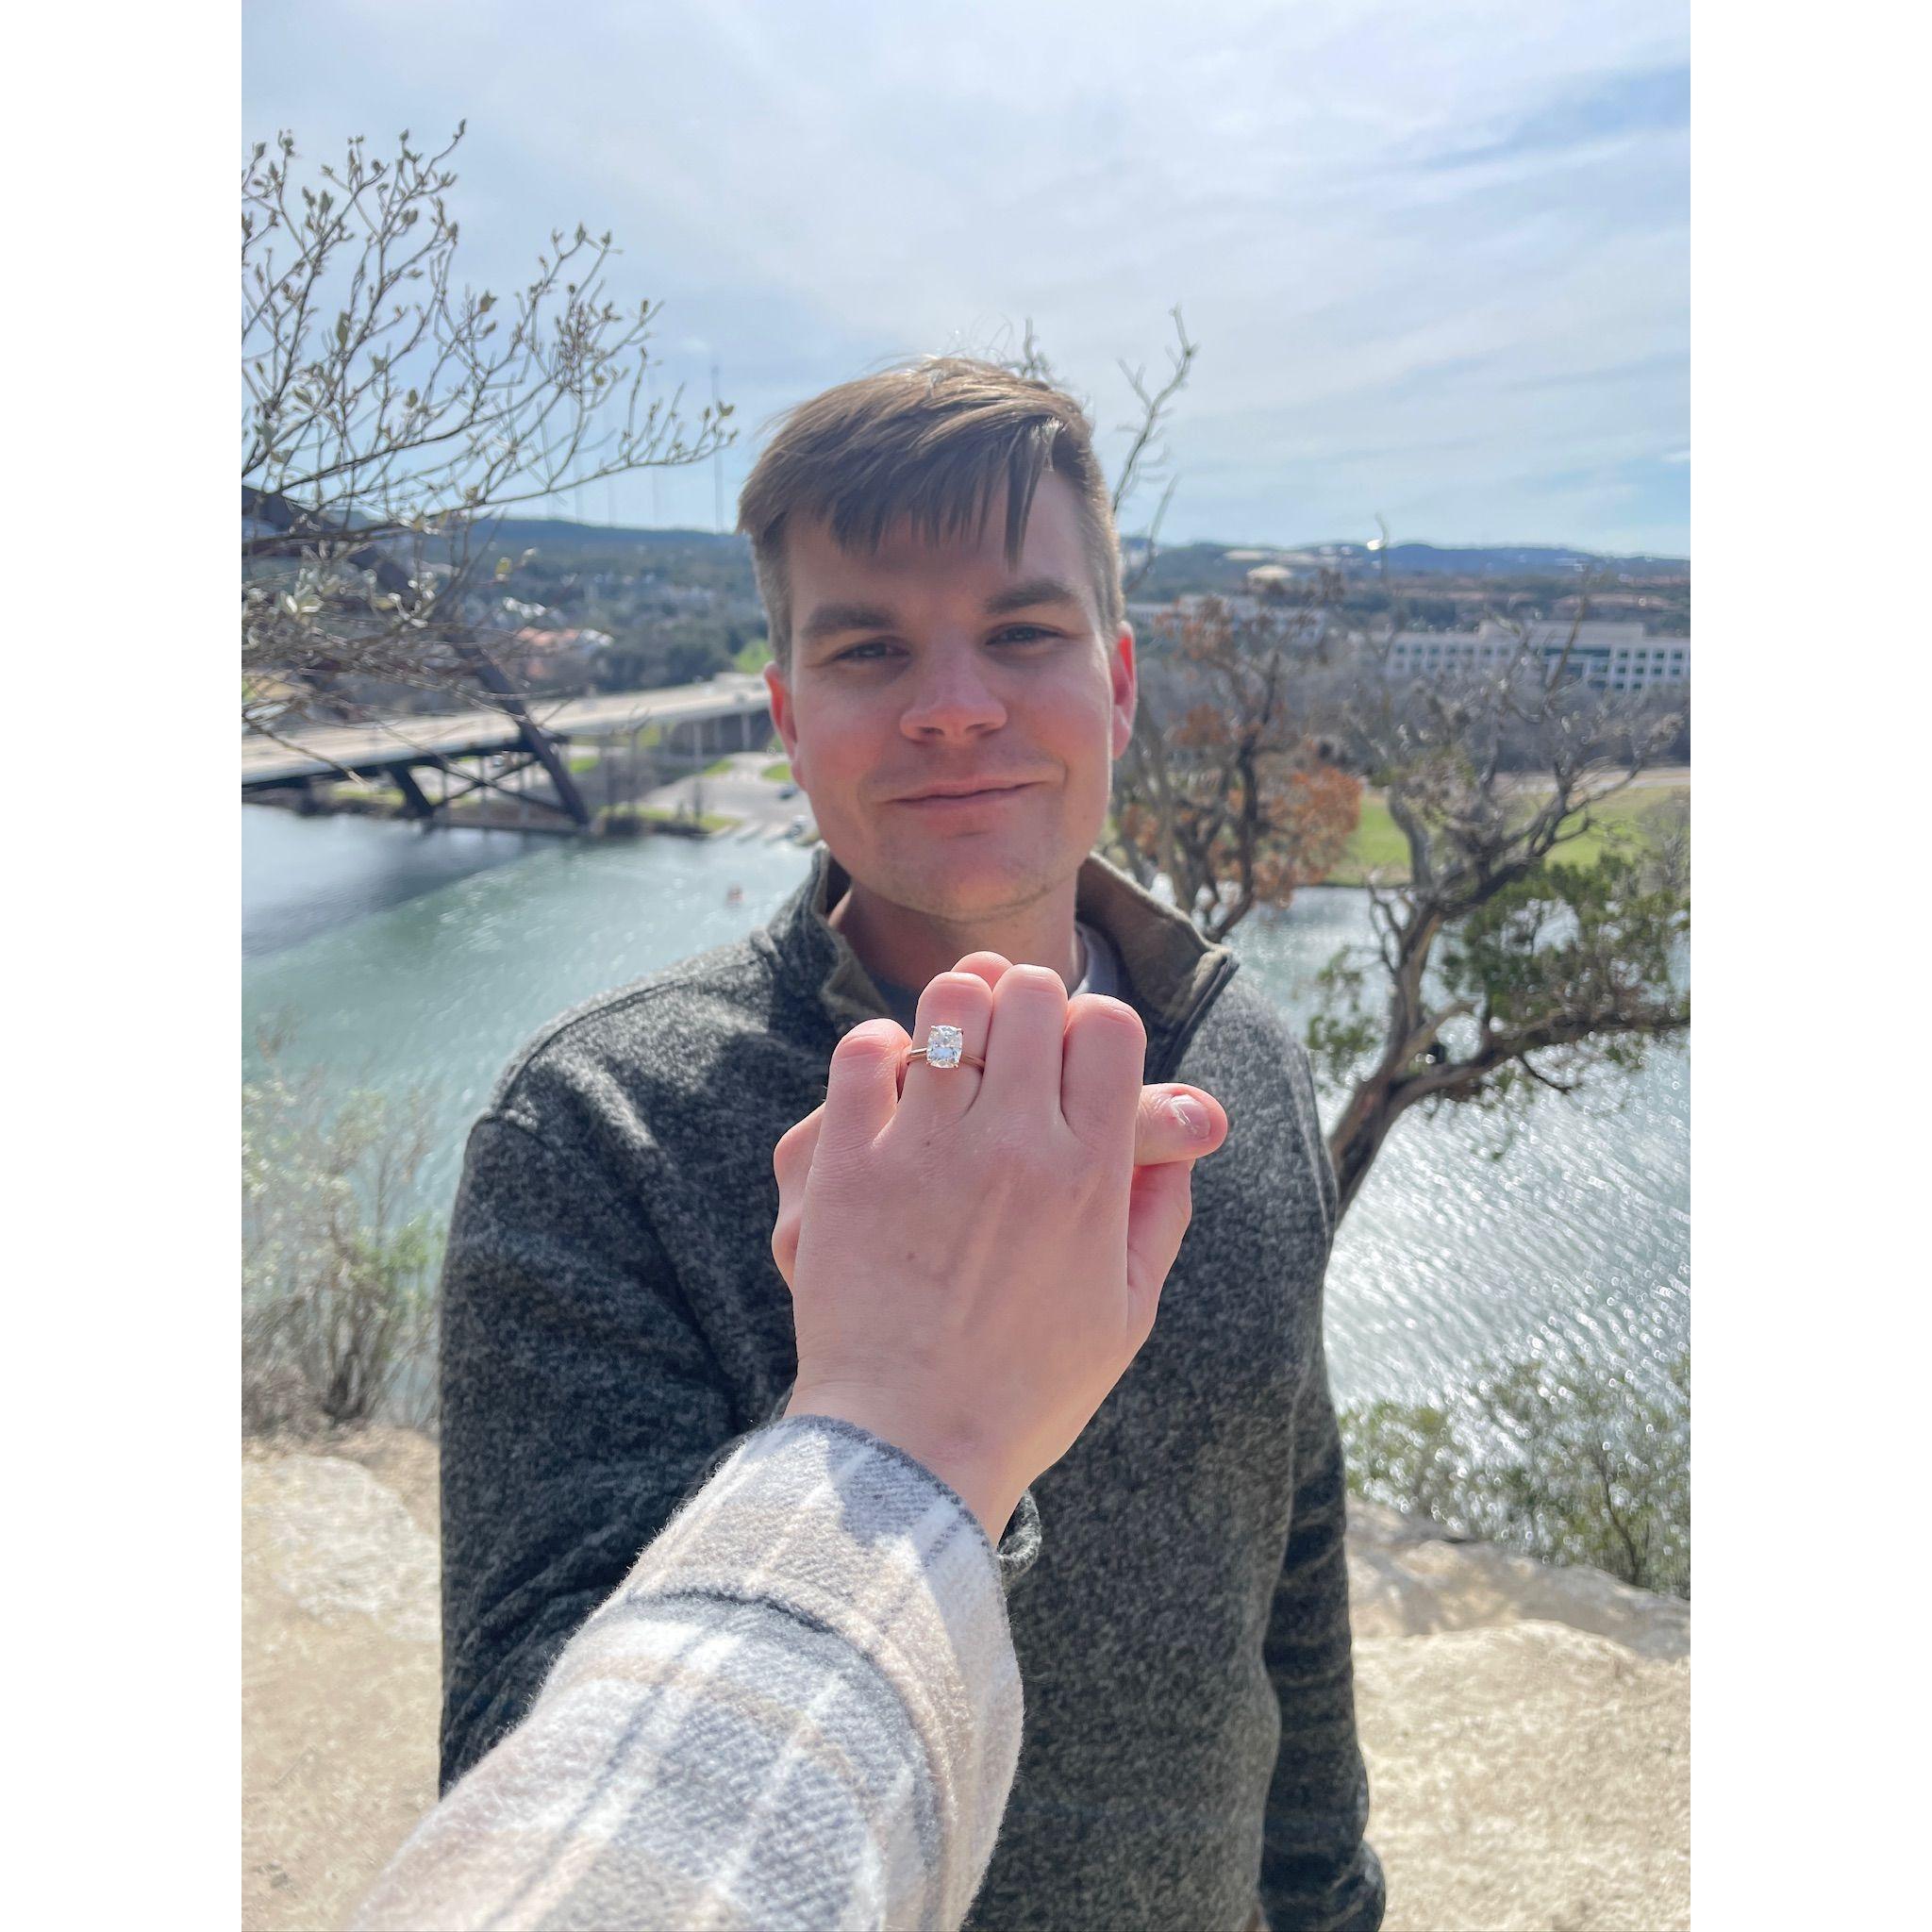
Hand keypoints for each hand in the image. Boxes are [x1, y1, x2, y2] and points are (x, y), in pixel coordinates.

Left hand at [774, 954, 1228, 1537]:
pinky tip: (889, 1078)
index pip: (1109, 1025)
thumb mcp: (1126, 1313)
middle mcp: (1015, 1148)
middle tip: (1008, 1045)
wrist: (910, 1448)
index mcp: (1091, 1176)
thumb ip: (1158, 1211)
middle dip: (1025, 1004)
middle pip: (1031, 996)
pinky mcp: (849, 1166)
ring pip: (949, 1007)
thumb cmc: (1026, 1390)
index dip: (1092, 1027)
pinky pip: (863, 1054)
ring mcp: (928, 1151)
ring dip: (953, 1013)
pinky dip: (878, 1049)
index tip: (1071, 1059)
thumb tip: (1185, 1131)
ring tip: (947, 1052)